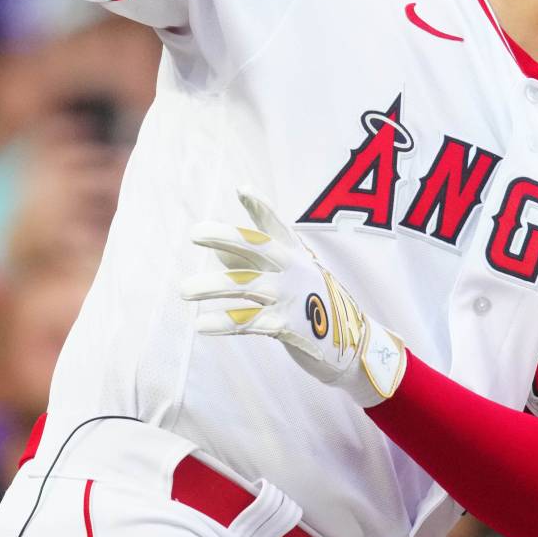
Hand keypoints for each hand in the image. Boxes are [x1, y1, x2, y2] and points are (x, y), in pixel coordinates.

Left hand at [180, 191, 406, 403]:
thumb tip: (219, 252)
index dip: (260, 207)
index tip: (243, 189)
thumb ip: (254, 263)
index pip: (275, 225)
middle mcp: (294, 269)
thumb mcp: (289, 275)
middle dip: (226, 236)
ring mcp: (293, 297)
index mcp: (294, 253)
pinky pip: (250, 323)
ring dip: (212, 286)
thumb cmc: (310, 303)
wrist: (353, 347)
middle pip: (258, 246)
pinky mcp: (290, 327)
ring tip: (183, 290)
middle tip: (195, 233)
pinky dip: (225, 323)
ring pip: (247, 286)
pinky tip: (201, 325)